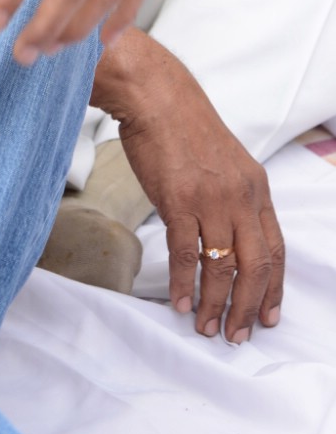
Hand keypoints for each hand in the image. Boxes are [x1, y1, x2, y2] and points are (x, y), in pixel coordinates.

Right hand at [95, 30, 285, 342]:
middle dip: (249, 307)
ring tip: (206, 326)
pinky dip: (183, 283)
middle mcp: (241, 198)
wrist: (157, 98)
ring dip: (216, 303)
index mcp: (257, 189)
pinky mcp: (178, 202)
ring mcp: (211, 201)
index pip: (276, 249)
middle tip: (238, 335)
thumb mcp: (226, 161)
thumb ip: (233, 196)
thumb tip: (227, 232)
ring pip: (222, 266)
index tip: (269, 315)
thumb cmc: (184, 127)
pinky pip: (186, 254)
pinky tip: (178, 301)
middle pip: (256, 266)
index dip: (274, 287)